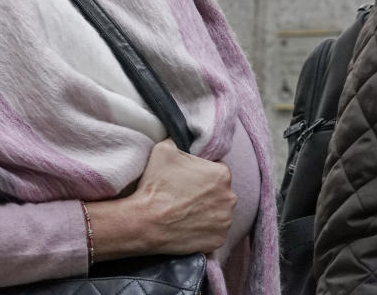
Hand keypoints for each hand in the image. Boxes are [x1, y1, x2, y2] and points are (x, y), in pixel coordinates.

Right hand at [85, 139, 236, 259]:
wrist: (146, 221)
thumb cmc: (156, 185)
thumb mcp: (164, 149)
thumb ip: (178, 140)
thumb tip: (179, 136)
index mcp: (222, 174)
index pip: (216, 170)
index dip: (201, 173)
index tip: (187, 179)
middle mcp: (230, 197)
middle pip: (220, 192)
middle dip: (207, 193)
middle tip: (185, 196)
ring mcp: (225, 222)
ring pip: (219, 212)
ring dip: (207, 212)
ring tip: (186, 212)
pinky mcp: (218, 241)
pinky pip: (214, 232)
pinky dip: (204, 230)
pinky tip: (188, 226)